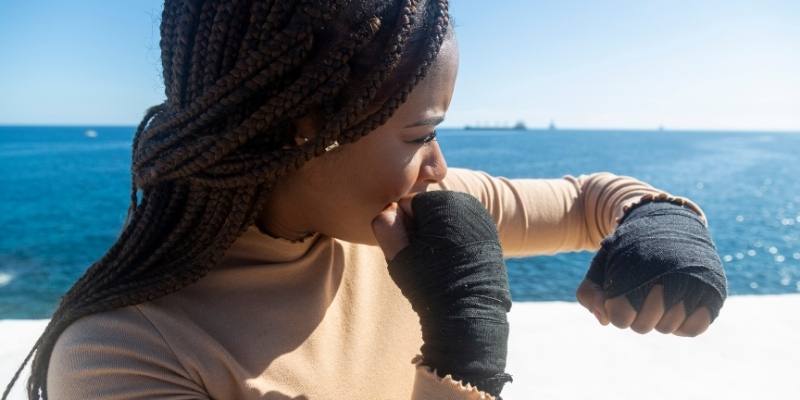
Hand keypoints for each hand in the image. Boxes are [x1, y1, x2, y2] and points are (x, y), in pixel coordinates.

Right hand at [371, 191, 512, 397]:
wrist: (468, 316)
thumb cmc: (430, 285)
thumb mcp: (398, 254)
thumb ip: (385, 225)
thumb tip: (389, 209)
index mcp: (444, 202)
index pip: (407, 205)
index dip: (403, 230)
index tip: (415, 253)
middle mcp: (468, 203)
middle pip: (427, 210)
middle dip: (422, 231)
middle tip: (428, 261)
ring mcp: (482, 218)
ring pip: (444, 222)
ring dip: (437, 238)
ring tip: (442, 265)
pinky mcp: (490, 234)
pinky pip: (461, 232)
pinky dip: (455, 244)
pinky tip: (455, 266)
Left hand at [576, 200, 726, 336]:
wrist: (670, 223)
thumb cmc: (632, 251)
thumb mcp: (603, 263)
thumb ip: (590, 294)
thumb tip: (605, 320)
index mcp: (634, 270)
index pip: (620, 318)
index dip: (618, 310)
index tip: (622, 293)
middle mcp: (665, 277)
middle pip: (642, 327)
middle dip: (637, 313)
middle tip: (643, 291)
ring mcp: (692, 286)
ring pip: (667, 329)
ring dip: (661, 317)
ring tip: (662, 291)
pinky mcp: (713, 293)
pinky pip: (692, 329)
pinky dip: (683, 323)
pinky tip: (678, 303)